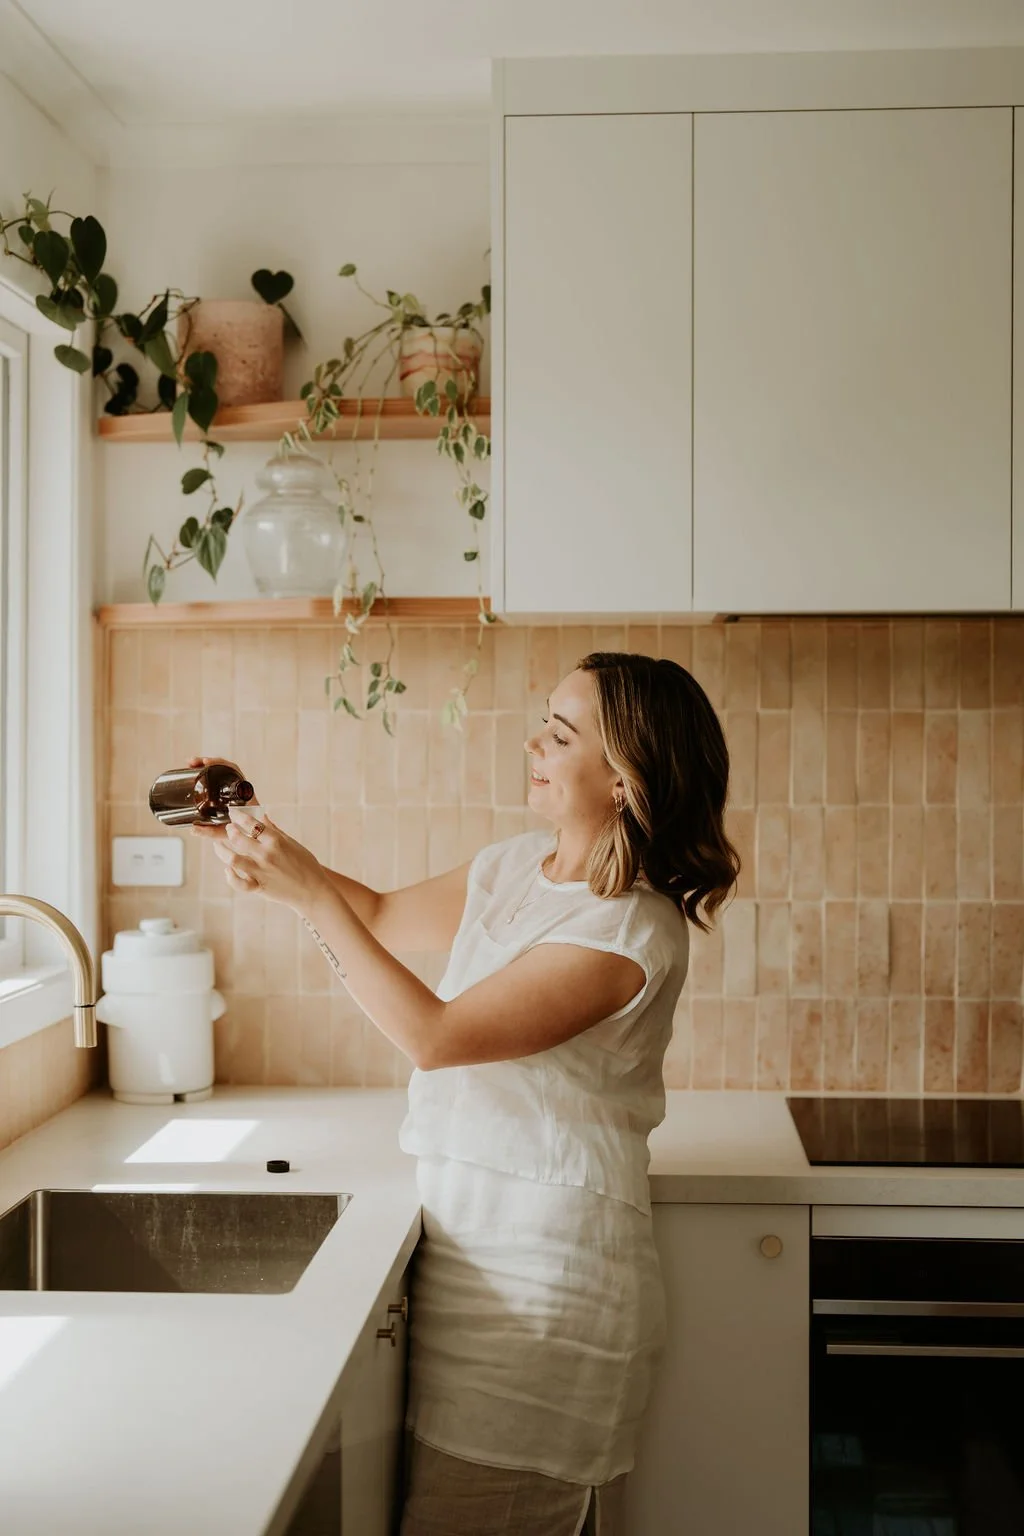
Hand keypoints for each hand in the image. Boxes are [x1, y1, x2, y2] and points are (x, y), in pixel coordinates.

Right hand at [185, 756, 259, 845]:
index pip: (234, 770)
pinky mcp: (230, 792)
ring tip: (191, 764)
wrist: (253, 835)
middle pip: (226, 767)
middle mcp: (241, 788)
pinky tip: (196, 773)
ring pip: (222, 770)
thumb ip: (211, 832)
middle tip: (192, 763)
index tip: (206, 762)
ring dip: (206, 765)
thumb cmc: (242, 832)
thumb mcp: (226, 832)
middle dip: (208, 761)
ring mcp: (236, 788)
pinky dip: (208, 772)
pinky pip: (220, 777)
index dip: (219, 763)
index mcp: (243, 793)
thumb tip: (192, 829)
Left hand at [194, 806, 329, 913]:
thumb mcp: (292, 843)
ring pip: (233, 859)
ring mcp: (261, 871)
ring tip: (219, 846)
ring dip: (222, 851)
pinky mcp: (259, 887)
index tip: (233, 813)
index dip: (238, 815)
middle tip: (229, 829)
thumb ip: (274, 830)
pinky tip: (228, 870)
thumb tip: (262, 817)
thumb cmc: (306, 865)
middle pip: (238, 838)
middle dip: (230, 831)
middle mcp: (267, 855)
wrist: (313, 891)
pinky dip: (230, 876)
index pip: (251, 823)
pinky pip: (239, 883)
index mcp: (276, 841)